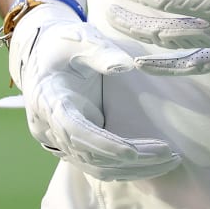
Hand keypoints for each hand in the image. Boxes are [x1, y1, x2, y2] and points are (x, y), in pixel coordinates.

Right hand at [1, 0, 180, 180]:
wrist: (40, 55)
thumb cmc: (63, 43)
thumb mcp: (80, 39)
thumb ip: (101, 52)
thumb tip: (127, 65)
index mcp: (50, 99)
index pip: (75, 130)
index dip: (103, 144)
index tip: (133, 152)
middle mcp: (49, 126)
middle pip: (89, 156)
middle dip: (130, 161)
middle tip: (169, 156)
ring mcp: (57, 140)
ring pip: (94, 167)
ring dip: (130, 169)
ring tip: (167, 161)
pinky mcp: (70, 145)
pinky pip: (94, 165)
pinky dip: (121, 167)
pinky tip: (149, 162)